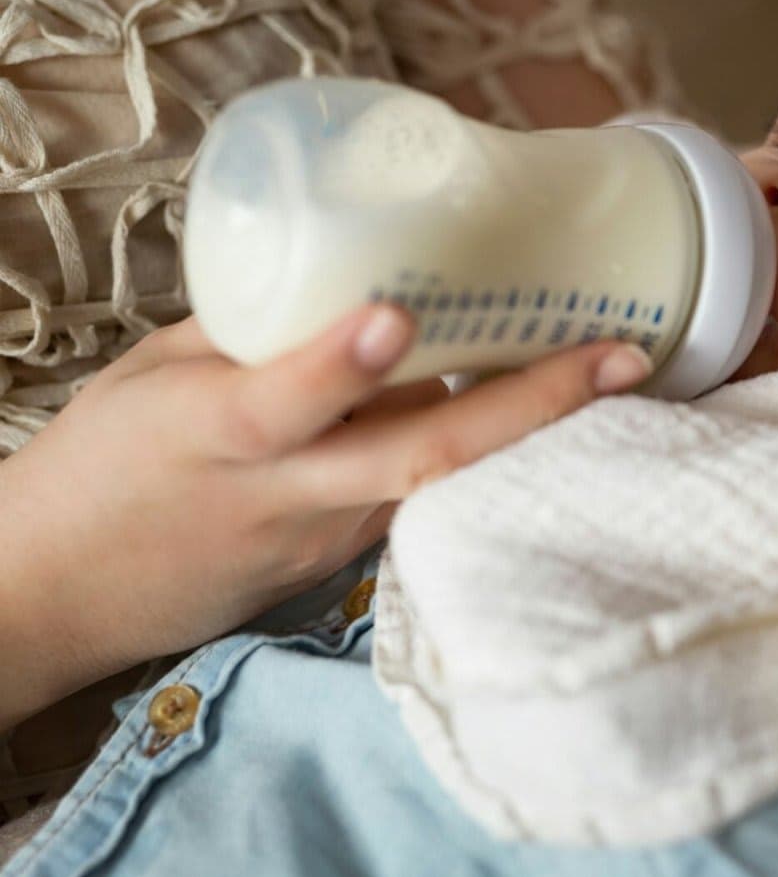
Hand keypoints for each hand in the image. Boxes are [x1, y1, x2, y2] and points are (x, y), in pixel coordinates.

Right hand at [0, 305, 651, 726]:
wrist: (55, 596)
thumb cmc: (98, 465)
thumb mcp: (153, 376)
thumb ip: (258, 331)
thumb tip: (357, 279)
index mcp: (216, 431)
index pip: (286, 398)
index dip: (343, 361)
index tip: (400, 314)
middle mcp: (287, 493)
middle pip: (420, 458)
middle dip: (530, 406)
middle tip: (622, 356)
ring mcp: (325, 538)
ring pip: (443, 484)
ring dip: (533, 433)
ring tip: (618, 373)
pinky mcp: (340, 564)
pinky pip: (424, 501)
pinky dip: (486, 457)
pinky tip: (544, 417)